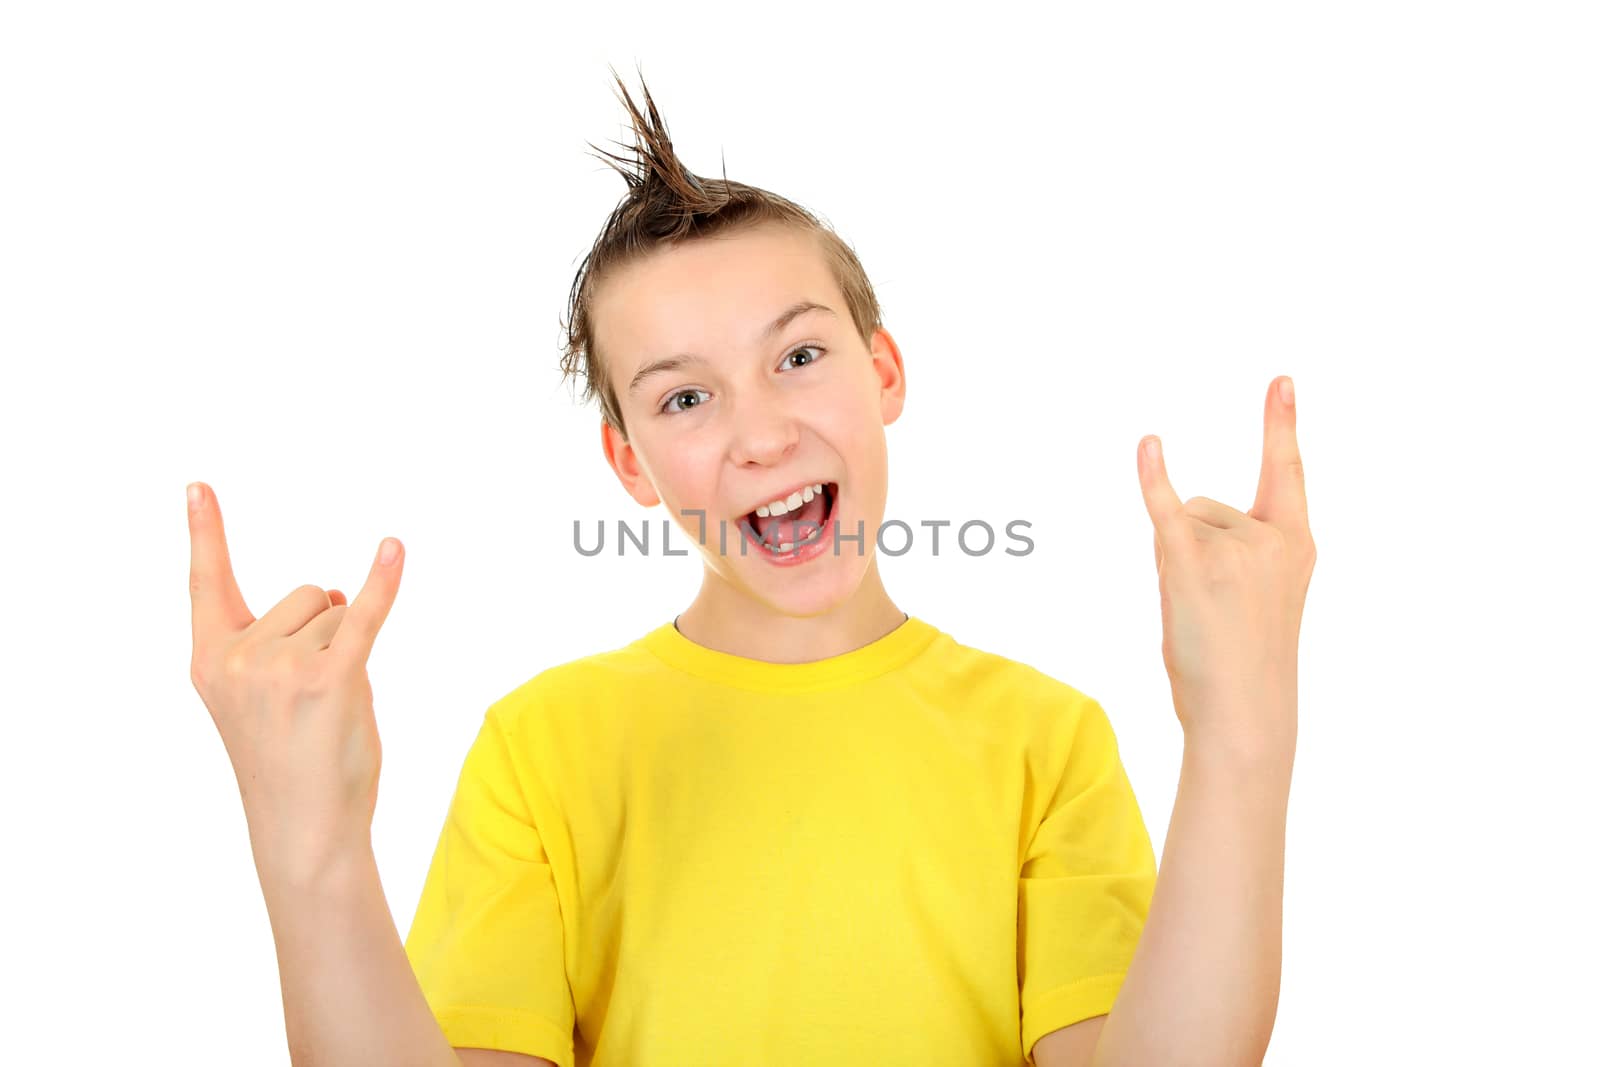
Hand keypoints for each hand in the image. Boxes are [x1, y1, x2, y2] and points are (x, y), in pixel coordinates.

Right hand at [186, 481, 403, 885]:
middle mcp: (239, 658)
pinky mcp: (331, 679)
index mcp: (210, 660)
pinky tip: (394, 548)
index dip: (206, 530)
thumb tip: (343, 591)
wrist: (305, 830)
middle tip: (313, 700)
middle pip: (308, 593)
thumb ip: (289, 638)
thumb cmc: (292, 761)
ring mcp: (281, 668)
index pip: (207, 581)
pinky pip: (366, 615)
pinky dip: (385, 581)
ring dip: (350, 649)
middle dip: (326, 631)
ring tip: (332, 708)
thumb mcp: (267, 696)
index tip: (198, 485)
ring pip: (340, 611)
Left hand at [1137, 376, 1315, 760]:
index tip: (1280, 380)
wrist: (1245, 715)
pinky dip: (1153, 477)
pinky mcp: (1193, 567)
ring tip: (1198, 614)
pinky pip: (1166, 510)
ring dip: (1174, 564)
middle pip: (1205, 508)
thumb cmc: (1245, 663)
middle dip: (1193, 550)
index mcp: (1297, 543)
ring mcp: (1234, 551)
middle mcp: (1271, 538)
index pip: (1286, 471)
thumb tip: (1174, 511)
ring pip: (1179, 525)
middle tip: (1213, 610)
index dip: (1280, 424)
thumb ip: (1232, 548)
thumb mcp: (1258, 596)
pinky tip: (1148, 445)